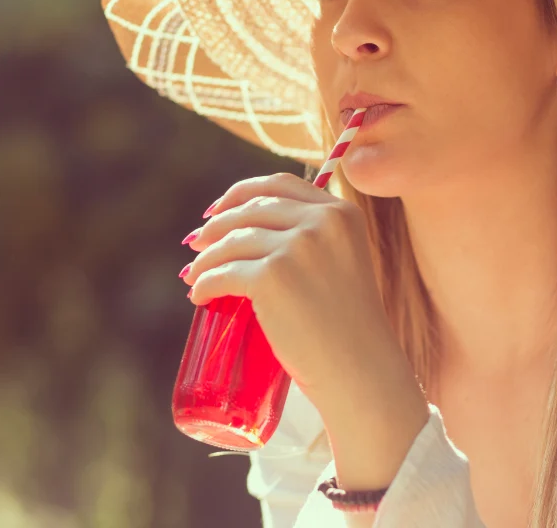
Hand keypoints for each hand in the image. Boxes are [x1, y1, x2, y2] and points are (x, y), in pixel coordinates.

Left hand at [180, 172, 409, 411]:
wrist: (361, 372)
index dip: (241, 192)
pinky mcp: (272, 277)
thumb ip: (317, 241)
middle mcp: (322, 221)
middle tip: (196, 245)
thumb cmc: (350, 330)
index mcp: (342, 213)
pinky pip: (222, 274)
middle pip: (251, 209)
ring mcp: (296, 247)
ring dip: (205, 259)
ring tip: (195, 276)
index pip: (280, 184)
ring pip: (232, 241)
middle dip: (216, 225)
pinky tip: (198, 294)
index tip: (218, 210)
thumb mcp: (344, 265)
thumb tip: (253, 233)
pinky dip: (203, 283)